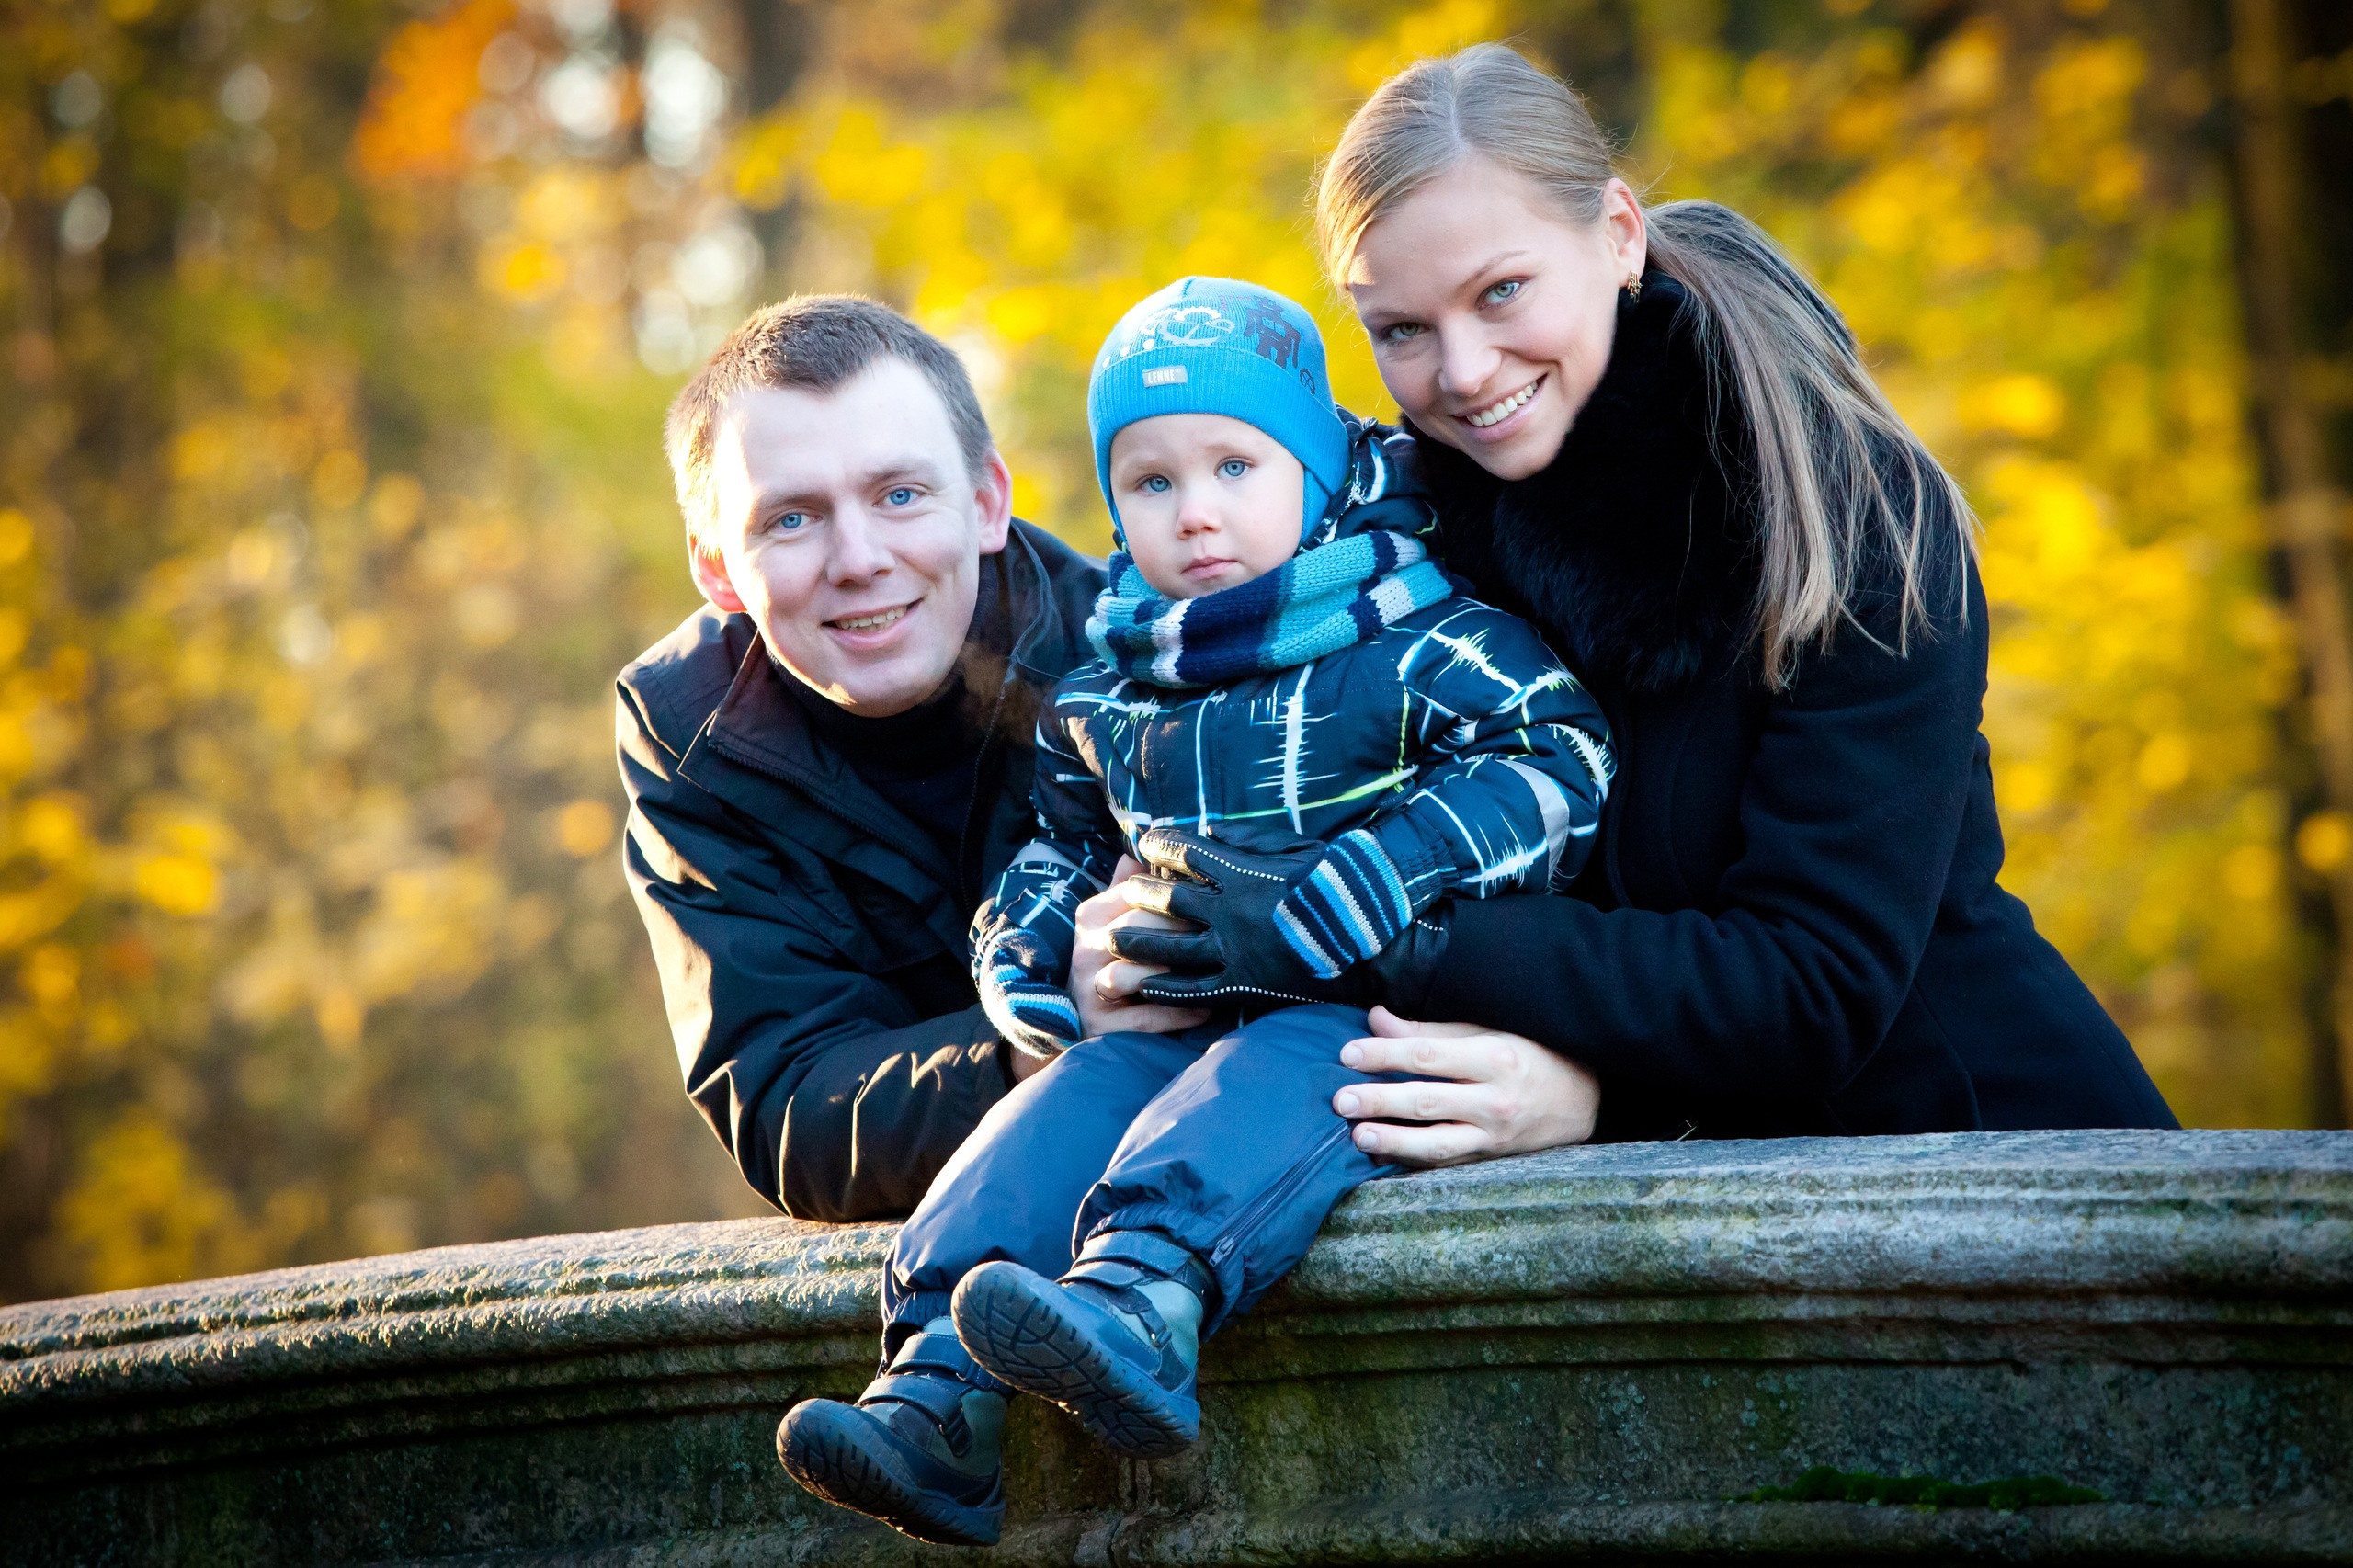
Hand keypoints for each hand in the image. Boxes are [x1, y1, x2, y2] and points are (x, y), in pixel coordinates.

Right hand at [1070, 856, 1211, 1036]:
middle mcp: (1085, 950)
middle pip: (1137, 930)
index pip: (1135, 893)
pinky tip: (1205, 1009)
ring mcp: (1089, 989)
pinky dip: (1177, 1014)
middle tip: (1223, 932)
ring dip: (1178, 974)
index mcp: (1091, 917)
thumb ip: (1129, 882)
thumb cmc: (1111, 959)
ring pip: (1136, 974)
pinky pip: (1144, 1019)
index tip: (1213, 896)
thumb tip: (1148, 842)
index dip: (1175, 894)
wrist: (1078, 1020)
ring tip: (1214, 972)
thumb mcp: (1116, 917)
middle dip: (1181, 930)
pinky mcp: (1098, 1026)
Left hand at [1109, 829, 1376, 1007]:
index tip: (1145, 844)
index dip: (1161, 847)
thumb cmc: (1338, 885)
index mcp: (1243, 874)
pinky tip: (1142, 987)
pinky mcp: (1244, 987)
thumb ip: (1249, 839)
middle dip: (1138, 896)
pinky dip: (1165, 989)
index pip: (1187, 854)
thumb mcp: (1295, 848)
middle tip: (1119, 895)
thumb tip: (1209, 830)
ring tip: (1111, 941)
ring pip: (1170, 948)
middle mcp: (1230, 913)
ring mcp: (1234, 953)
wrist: (1369, 937)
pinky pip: (1194, 990)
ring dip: (1137, 943)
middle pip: (1168, 901)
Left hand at [1330, 1006, 1598, 1165]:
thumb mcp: (1489, 1031)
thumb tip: (1376, 1019)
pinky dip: (1414, 1162)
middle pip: (1427, 1101)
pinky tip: (1385, 1157)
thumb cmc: (1532, 1055)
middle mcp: (1494, 1101)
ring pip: (1437, 1143)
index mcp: (1494, 1058)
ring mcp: (1493, 1137)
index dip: (1385, 1054)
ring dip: (1393, 1141)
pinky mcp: (1490, 1160)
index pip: (1428, 1056)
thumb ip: (1431, 1030)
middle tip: (1340, 1099)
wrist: (1583, 1101)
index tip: (1348, 1053)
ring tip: (1357, 1136)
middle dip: (1380, 1100)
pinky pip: (1447, 1164)